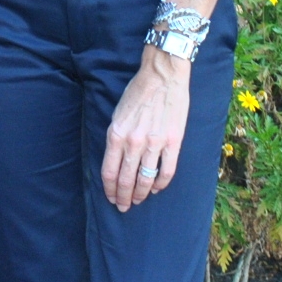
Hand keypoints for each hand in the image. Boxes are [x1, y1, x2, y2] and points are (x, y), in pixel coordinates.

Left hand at [101, 48, 190, 211]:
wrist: (163, 75)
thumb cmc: (138, 91)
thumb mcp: (117, 114)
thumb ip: (116, 138)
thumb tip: (116, 160)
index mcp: (116, 134)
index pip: (109, 172)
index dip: (109, 189)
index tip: (111, 198)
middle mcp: (133, 142)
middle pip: (125, 180)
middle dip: (123, 197)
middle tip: (123, 206)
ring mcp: (154, 144)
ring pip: (145, 180)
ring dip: (141, 194)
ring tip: (139, 201)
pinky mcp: (173, 142)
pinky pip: (166, 171)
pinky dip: (160, 184)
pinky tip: (157, 189)